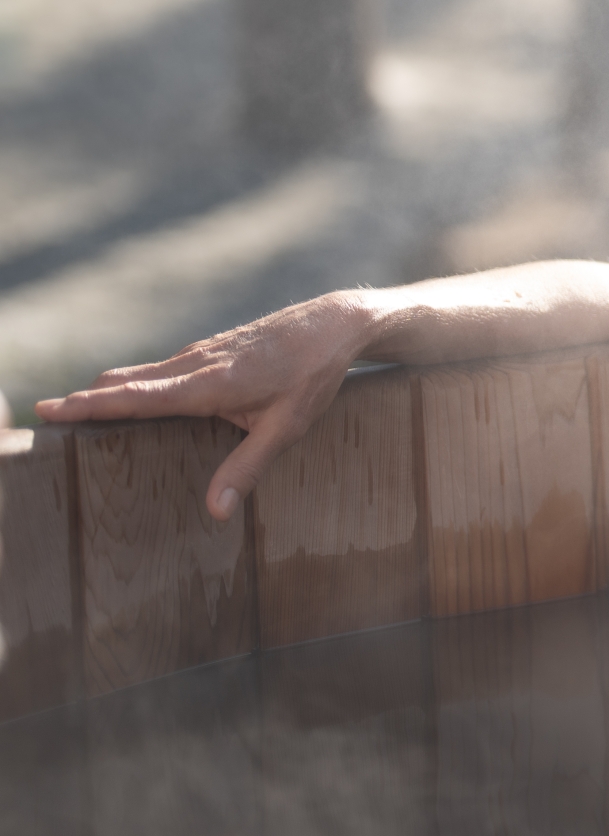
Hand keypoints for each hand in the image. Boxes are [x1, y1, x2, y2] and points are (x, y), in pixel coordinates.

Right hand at [33, 292, 376, 521]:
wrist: (336, 323)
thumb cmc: (314, 377)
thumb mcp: (288, 428)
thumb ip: (248, 467)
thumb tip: (215, 512)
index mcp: (208, 384)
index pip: (136, 397)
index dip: (90, 406)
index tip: (48, 409)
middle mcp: (196, 364)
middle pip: (128, 382)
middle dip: (85, 399)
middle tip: (45, 416)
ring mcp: (203, 352)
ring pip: (144, 371)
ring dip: (108, 389)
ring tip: (74, 409)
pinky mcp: (212, 349)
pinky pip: (164, 367)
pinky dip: (136, 380)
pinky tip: (130, 394)